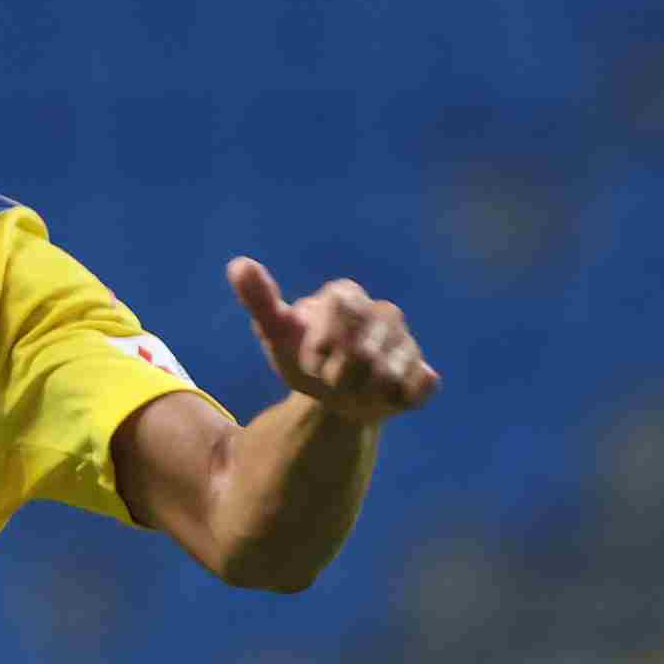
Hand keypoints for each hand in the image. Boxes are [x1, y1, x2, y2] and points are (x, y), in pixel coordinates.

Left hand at [228, 260, 440, 422]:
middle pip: (364, 349)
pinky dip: (398, 399)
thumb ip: (260, 299)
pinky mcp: (424, 372)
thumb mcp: (275, 333)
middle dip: (339, 374)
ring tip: (350, 391)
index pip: (341, 307)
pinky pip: (420, 388)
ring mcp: (407, 341)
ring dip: (360, 393)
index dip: (322, 342)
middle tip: (329, 379)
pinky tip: (383, 398)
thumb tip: (238, 264)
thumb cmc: (302, 357)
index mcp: (346, 295)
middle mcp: (383, 313)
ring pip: (388, 374)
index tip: (311, 358)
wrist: (331, 397)